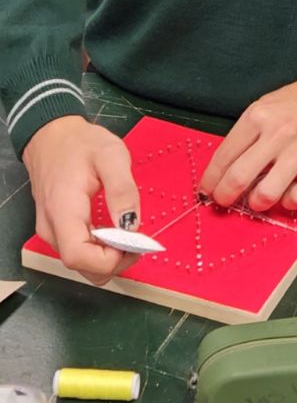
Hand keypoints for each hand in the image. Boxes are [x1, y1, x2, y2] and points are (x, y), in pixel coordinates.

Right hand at [24, 116, 139, 283]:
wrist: (51, 135)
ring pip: (82, 264)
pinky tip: (113, 232)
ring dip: (109, 258)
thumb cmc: (79, 143)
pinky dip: (100, 250)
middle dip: (115, 262)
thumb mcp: (111, 155)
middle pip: (83, 267)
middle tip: (138, 240)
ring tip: (128, 234)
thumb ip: (123, 190)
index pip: (79, 257)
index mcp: (63, 210)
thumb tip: (132, 226)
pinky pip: (80, 252)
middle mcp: (52, 228)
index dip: (110, 260)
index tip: (134, 243)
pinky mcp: (56, 231)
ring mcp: (52, 232)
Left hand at [199, 69, 296, 210]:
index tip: (207, 189)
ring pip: (266, 194)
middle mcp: (277, 134)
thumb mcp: (265, 106)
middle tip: (223, 201)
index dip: (210, 179)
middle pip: (238, 177)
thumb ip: (246, 135)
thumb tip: (225, 168)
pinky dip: (288, 204)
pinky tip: (286, 196)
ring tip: (256, 200)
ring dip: (256, 204)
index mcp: (258, 117)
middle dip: (224, 196)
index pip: (224, 156)